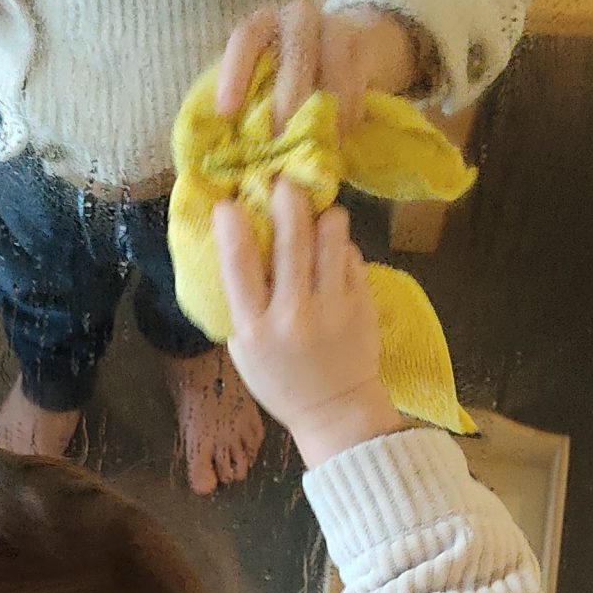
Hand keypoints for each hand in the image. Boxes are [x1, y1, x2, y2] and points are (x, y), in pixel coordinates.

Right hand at [214, 179, 399, 466]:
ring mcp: (333, 308)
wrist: (335, 410)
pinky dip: (340, 247)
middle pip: (292, 237)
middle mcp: (294, 315)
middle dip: (286, 198)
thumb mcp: (245, 349)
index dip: (232, 226)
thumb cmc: (280, 379)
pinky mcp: (362, 303)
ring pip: (330, 234)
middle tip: (283, 183)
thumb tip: (233, 241)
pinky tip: (332, 255)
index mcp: (255, 330)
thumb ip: (240, 302)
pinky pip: (351, 254)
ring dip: (321, 216)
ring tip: (315, 216)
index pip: (240, 266)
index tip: (230, 203)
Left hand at [217, 0, 420, 137]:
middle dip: (286, 107)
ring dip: (321, 115)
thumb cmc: (297, 71)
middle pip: (293, 58)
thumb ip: (250, 105)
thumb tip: (228, 154)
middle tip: (279, 146)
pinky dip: (345, 115)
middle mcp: (297, 18)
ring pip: (329, 70)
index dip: (235, 73)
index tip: (226, 112)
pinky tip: (338, 139)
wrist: (356, 41)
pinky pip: (354, 82)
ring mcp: (333, 27)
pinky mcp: (361, 45)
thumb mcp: (269, 78)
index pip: (245, 38)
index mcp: (264, 25)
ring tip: (314, 150)